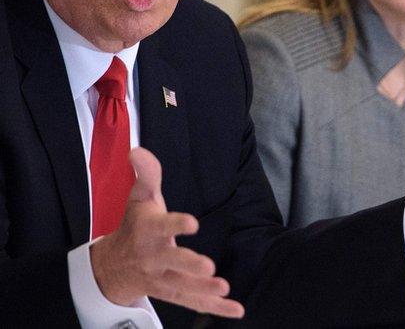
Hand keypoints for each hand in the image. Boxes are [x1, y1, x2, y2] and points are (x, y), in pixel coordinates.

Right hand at [90, 148, 243, 317]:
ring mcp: (162, 278)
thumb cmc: (133, 226)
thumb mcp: (139, 198)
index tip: (192, 223)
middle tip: (208, 267)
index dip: (176, 225)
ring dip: (203, 291)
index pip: (162, 227)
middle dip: (189, 265)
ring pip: (182, 287)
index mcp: (148, 231)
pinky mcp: (172, 292)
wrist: (111, 267)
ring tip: (224, 289)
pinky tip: (237, 310)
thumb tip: (137, 150)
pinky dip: (215, 309)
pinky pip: (193, 303)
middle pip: (172, 262)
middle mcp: (154, 257)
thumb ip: (146, 174)